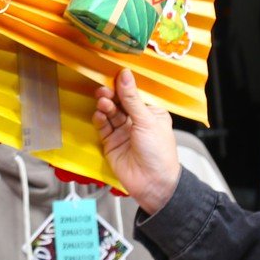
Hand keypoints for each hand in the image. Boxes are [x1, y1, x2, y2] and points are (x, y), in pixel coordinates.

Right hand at [93, 69, 180, 213]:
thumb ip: (132, 98)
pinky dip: (100, 119)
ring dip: (105, 106)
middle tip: (104, 90)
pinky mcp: (111, 142)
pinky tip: (100, 114)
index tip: (114, 76)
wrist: (153, 184)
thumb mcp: (146, 121)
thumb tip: (125, 76)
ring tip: (104, 103)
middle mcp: (136, 121)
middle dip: (111, 95)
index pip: (134, 94)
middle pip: (119, 102)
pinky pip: (103, 126)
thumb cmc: (159, 154)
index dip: (123, 86)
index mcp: (151, 113)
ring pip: (110, 113)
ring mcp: (123, 132)